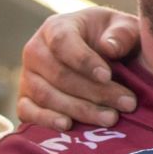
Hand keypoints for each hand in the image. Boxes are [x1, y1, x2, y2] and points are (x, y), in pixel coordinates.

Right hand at [18, 8, 140, 130]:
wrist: (104, 54)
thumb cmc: (115, 38)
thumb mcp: (125, 28)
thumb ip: (121, 34)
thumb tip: (109, 48)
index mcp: (56, 27)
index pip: (62, 42)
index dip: (83, 60)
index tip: (107, 75)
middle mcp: (35, 51)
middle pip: (59, 74)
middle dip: (95, 92)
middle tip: (127, 103)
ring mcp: (28, 77)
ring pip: (47, 95)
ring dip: (80, 110)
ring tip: (112, 118)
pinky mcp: (26, 100)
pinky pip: (28, 112)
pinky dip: (46, 120)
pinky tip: (68, 126)